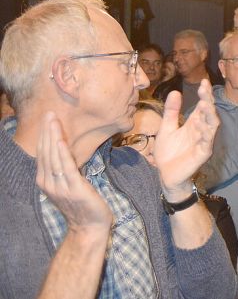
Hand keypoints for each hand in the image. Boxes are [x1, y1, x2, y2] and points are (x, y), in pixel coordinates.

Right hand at [36, 113, 111, 232]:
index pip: (43, 154)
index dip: (44, 136)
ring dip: (53, 137)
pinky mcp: (74, 189)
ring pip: (54, 157)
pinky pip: (66, 168)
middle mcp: (49, 183)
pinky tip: (60, 141)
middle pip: (46, 153)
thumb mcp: (69, 185)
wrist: (89, 227)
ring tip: (53, 121)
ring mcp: (60, 187)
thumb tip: (67, 153)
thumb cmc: (83, 206)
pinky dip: (62, 154)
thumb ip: (65, 170)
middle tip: (49, 114)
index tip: (47, 120)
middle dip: (47, 132)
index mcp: (46, 181)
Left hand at [156, 81, 219, 197]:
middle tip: (205, 89)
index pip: (202, 106)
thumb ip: (171, 112)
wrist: (164, 174)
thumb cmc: (168, 152)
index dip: (205, 94)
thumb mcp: (166, 128)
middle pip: (209, 113)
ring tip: (204, 104)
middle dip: (208, 101)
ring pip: (211, 126)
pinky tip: (201, 125)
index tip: (204, 81)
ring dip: (209, 115)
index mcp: (194, 123)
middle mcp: (202, 131)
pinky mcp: (203, 154)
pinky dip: (205, 133)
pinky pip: (206, 142)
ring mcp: (204, 142)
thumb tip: (175, 92)